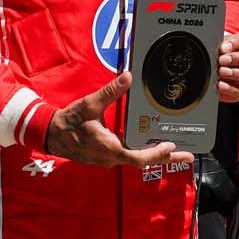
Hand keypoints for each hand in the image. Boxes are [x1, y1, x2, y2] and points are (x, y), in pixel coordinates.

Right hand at [42, 73, 192, 168]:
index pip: (140, 157)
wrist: (50, 134)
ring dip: (154, 154)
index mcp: (111, 148)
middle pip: (144, 161)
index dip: (158, 153)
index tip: (172, 146)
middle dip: (166, 157)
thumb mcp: (90, 104)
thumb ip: (111, 92)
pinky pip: (127, 155)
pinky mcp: (104, 156)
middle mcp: (112, 158)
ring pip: (136, 159)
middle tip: (188, 154)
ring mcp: (108, 159)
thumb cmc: (69, 122)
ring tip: (172, 148)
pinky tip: (147, 143)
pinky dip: (141, 151)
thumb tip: (128, 77)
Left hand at [217, 27, 238, 102]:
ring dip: (238, 74)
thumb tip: (222, 49)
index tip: (225, 47)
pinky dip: (233, 89)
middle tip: (222, 60)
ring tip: (222, 72)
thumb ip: (223, 44)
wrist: (220, 67)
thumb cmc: (224, 52)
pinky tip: (222, 85)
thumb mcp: (223, 43)